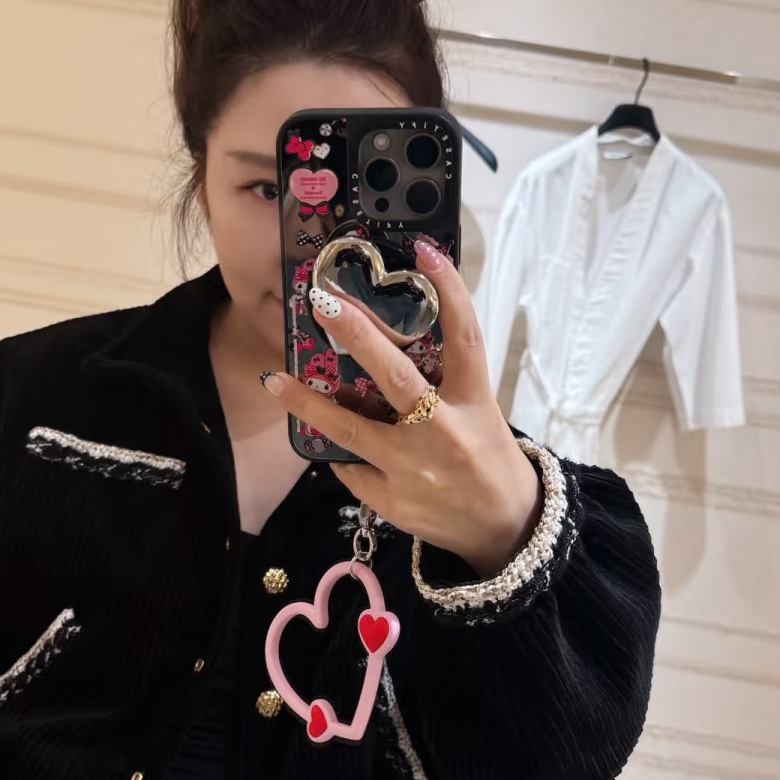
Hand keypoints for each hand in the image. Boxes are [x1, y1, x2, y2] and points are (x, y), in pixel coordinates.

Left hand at [263, 238, 544, 575]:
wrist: (504, 527)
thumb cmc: (484, 456)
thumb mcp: (476, 410)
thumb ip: (437, 380)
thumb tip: (376, 346)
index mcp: (473, 400)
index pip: (465, 336)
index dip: (448, 291)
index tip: (425, 252)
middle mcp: (444, 431)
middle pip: (397, 376)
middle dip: (358, 336)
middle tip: (323, 303)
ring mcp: (415, 469)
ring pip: (351, 430)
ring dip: (309, 403)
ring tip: (275, 381)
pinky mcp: (392, 501)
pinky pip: (351, 467)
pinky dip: (342, 452)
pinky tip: (335, 446)